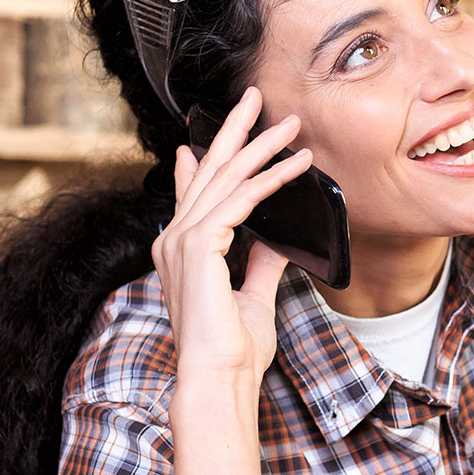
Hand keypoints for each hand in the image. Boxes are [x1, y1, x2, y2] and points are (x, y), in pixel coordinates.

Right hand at [153, 86, 312, 389]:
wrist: (220, 377)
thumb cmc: (234, 350)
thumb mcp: (253, 297)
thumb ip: (262, 264)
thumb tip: (278, 240)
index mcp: (182, 252)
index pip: (192, 194)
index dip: (201, 161)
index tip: (204, 138)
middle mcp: (175, 240)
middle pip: (207, 170)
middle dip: (233, 130)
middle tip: (254, 97)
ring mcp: (183, 240)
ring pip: (227, 177)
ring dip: (263, 146)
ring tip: (292, 124)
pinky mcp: (201, 245)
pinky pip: (243, 199)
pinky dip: (272, 178)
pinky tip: (298, 163)